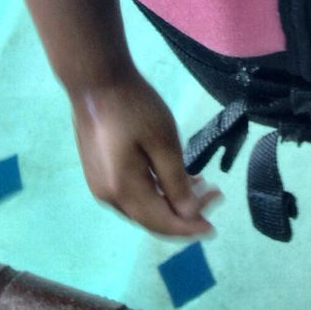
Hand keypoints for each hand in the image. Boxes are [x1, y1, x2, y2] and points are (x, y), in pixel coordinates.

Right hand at [69, 71, 222, 237]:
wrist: (96, 81)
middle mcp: (108, 196)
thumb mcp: (163, 141)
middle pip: (151, 218)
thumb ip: (176, 181)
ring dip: (171, 202)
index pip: (161, 223)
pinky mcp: (99, 172)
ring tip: (200, 185)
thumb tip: (189, 214)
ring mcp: (100, 185)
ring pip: (142, 207)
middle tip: (214, 195)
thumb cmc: (134, 107)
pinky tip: (172, 178)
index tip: (214, 228)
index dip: (189, 228)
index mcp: (123, 191)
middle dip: (184, 214)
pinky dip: (156, 192)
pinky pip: (132, 194)